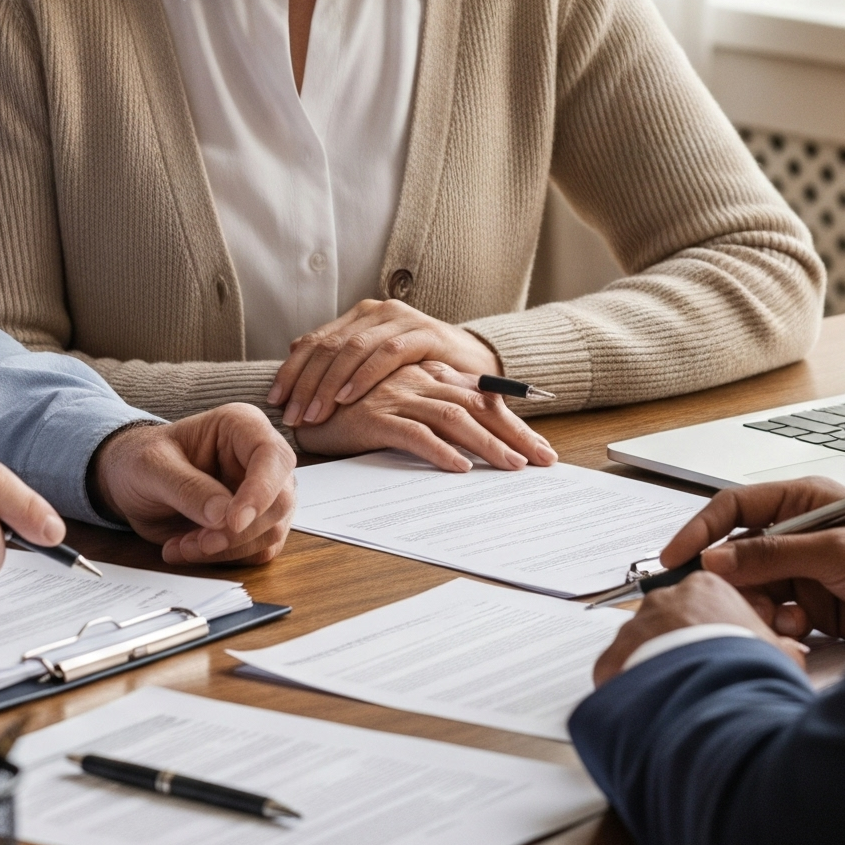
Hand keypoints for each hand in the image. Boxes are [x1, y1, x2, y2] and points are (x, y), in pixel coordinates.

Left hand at [92, 405, 296, 564]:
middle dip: (237, 532)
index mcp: (241, 426)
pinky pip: (257, 550)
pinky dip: (224, 558)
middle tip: (196, 543)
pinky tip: (188, 548)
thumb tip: (223, 515)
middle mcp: (260, 459)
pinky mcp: (257, 524)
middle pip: (280, 500)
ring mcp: (264, 493)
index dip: (260, 491)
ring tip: (182, 545)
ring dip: (226, 548)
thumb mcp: (151, 467)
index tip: (233, 522)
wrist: (131, 484)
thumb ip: (186, 488)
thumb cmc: (142, 460)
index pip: (271, 456)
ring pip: (271, 532)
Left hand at [268, 298, 500, 428]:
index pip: (316, 341)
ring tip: (314, 413)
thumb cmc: (422, 370)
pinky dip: (364, 376)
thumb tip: (294, 353)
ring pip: (353, 349)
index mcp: (361, 316)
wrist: (477, 364)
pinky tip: (348, 398)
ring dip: (329, 384)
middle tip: (291, 415)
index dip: (292, 370)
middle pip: (329, 346)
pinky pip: (387, 353)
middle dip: (306, 383)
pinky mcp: (425, 333)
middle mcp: (378, 311)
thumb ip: (341, 358)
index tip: (276, 400)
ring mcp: (402, 319)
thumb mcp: (377, 366)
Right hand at [292, 361, 556, 472]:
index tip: (541, 451)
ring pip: (453, 419)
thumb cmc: (351, 408)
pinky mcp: (375, 416)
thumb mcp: (399, 406)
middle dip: (513, 435)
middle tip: (542, 462)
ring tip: (512, 467)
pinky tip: (460, 469)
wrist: (302, 403)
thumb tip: (472, 444)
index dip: (513, 424)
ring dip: (486, 444)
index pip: (481, 400)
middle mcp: (417, 381)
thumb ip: (432, 415)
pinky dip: (440, 451)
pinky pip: (414, 434)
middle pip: (476, 407)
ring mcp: (397, 396)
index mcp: (426, 375)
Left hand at [591, 571, 803, 683]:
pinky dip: (630, 688)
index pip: (705, 602)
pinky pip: (618, 671)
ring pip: (642, 645)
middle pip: (670, 620)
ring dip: (656, 666)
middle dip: (681, 646)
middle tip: (700, 677)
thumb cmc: (746, 672)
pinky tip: (647, 708)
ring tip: (675, 696)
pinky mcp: (613, 657)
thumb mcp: (779, 656)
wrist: (712, 699)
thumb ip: (781, 646)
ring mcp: (635, 627)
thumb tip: (790, 651)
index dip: (715, 630)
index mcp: (705, 589)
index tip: (721, 653)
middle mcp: (664, 600)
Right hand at [656, 476, 844, 643]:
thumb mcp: (836, 550)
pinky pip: (776, 615)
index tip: (675, 556)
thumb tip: (717, 560)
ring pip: (754, 589)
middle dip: (731, 581)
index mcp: (802, 501)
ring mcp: (806, 571)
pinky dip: (778, 627)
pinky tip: (797, 633)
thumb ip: (773, 554)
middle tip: (725, 604)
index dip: (701, 530)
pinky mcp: (815, 606)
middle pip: (739, 553)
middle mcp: (799, 534)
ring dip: (758, 608)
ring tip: (780, 623)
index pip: (735, 508)